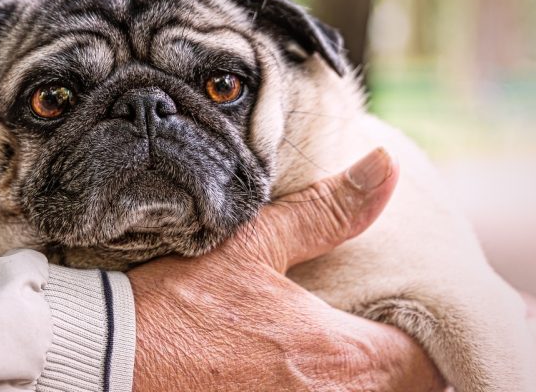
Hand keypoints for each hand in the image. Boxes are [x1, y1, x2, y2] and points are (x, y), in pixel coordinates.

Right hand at [129, 148, 445, 390]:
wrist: (109, 359)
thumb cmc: (179, 306)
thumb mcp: (254, 246)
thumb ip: (328, 212)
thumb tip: (385, 167)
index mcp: (339, 357)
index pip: (426, 366)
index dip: (423, 339)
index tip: (403, 315)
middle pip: (405, 391)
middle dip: (398, 362)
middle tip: (379, 328)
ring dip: (364, 380)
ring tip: (342, 349)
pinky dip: (326, 390)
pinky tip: (296, 372)